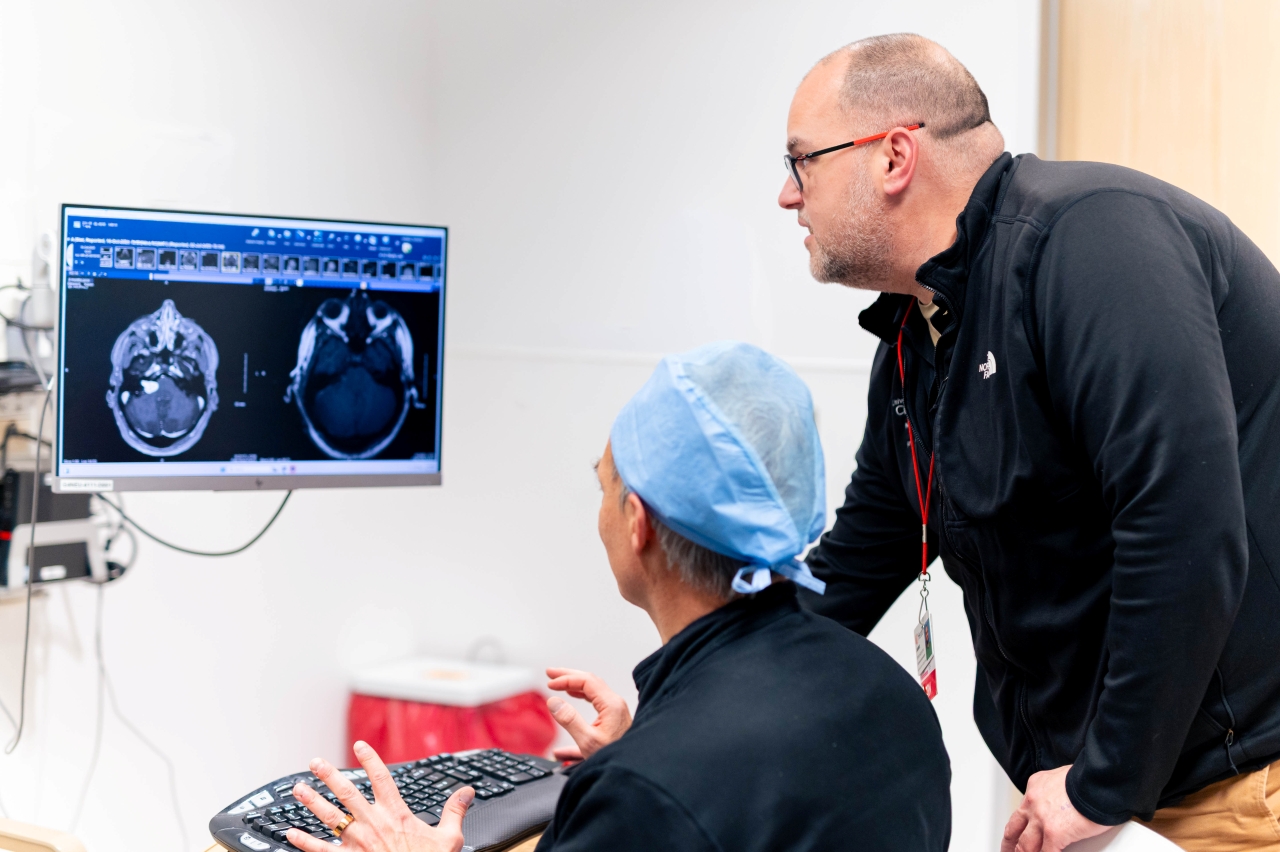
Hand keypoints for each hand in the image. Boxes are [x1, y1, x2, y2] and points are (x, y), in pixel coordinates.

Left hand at [285, 740, 471, 851]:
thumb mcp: (448, 838)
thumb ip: (455, 811)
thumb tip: (467, 792)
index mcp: (396, 814)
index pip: (381, 778)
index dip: (370, 759)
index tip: (359, 745)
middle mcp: (372, 824)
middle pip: (347, 792)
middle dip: (329, 775)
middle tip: (315, 762)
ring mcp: (357, 842)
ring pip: (330, 816)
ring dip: (312, 802)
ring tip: (298, 788)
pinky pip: (321, 850)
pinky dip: (304, 842)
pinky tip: (290, 834)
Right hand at [545, 667, 631, 760]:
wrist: (633, 769)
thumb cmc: (615, 757)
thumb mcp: (588, 741)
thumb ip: (570, 720)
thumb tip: (553, 701)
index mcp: (611, 705)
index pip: (586, 681)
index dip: (566, 679)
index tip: (550, 683)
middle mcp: (615, 704)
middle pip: (589, 681)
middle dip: (569, 676)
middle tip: (550, 673)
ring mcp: (615, 711)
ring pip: (592, 691)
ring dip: (574, 686)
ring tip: (558, 684)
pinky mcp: (613, 720)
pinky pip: (595, 703)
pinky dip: (580, 697)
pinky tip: (569, 703)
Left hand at [1001, 765, 1108, 851]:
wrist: (1098, 780)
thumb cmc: (1089, 779)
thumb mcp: (1062, 777)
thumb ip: (1055, 792)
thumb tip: (1061, 801)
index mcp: (1035, 788)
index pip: (1021, 811)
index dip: (1017, 826)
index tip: (1016, 832)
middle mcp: (1033, 803)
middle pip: (1014, 828)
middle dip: (1009, 843)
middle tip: (1008, 850)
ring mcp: (1042, 819)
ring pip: (1025, 844)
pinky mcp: (1054, 833)